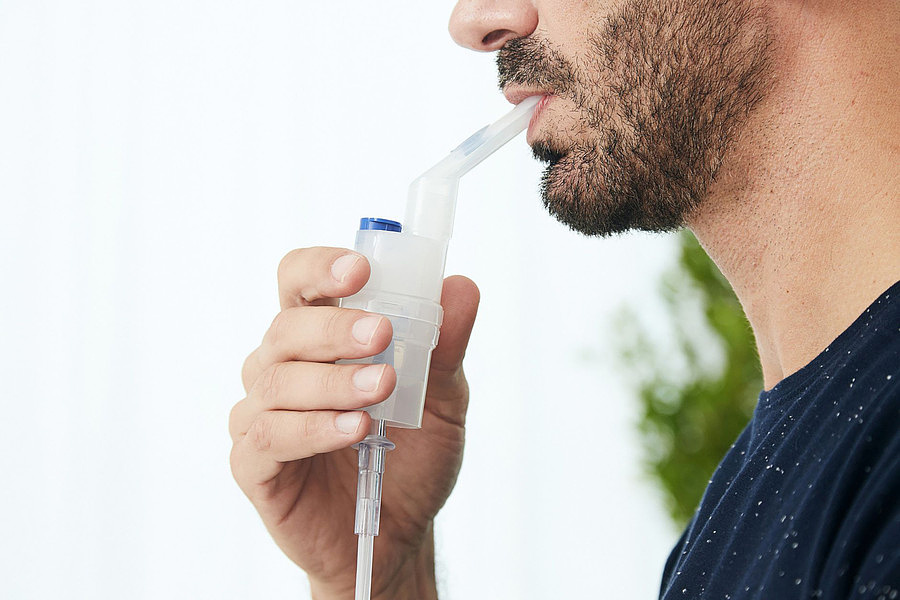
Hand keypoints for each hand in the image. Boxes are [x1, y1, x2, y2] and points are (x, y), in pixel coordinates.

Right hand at [229, 247, 478, 598]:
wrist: (398, 534)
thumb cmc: (411, 457)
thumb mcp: (442, 400)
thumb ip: (445, 347)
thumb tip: (462, 286)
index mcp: (319, 338)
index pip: (298, 282)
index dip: (320, 268)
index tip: (360, 269)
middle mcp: (281, 367)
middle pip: (287, 327)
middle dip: (335, 328)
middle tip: (381, 334)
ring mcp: (261, 413)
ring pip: (278, 380)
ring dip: (333, 380)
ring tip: (382, 389)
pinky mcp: (253, 463)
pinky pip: (270, 434)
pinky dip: (315, 427)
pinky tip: (355, 429)